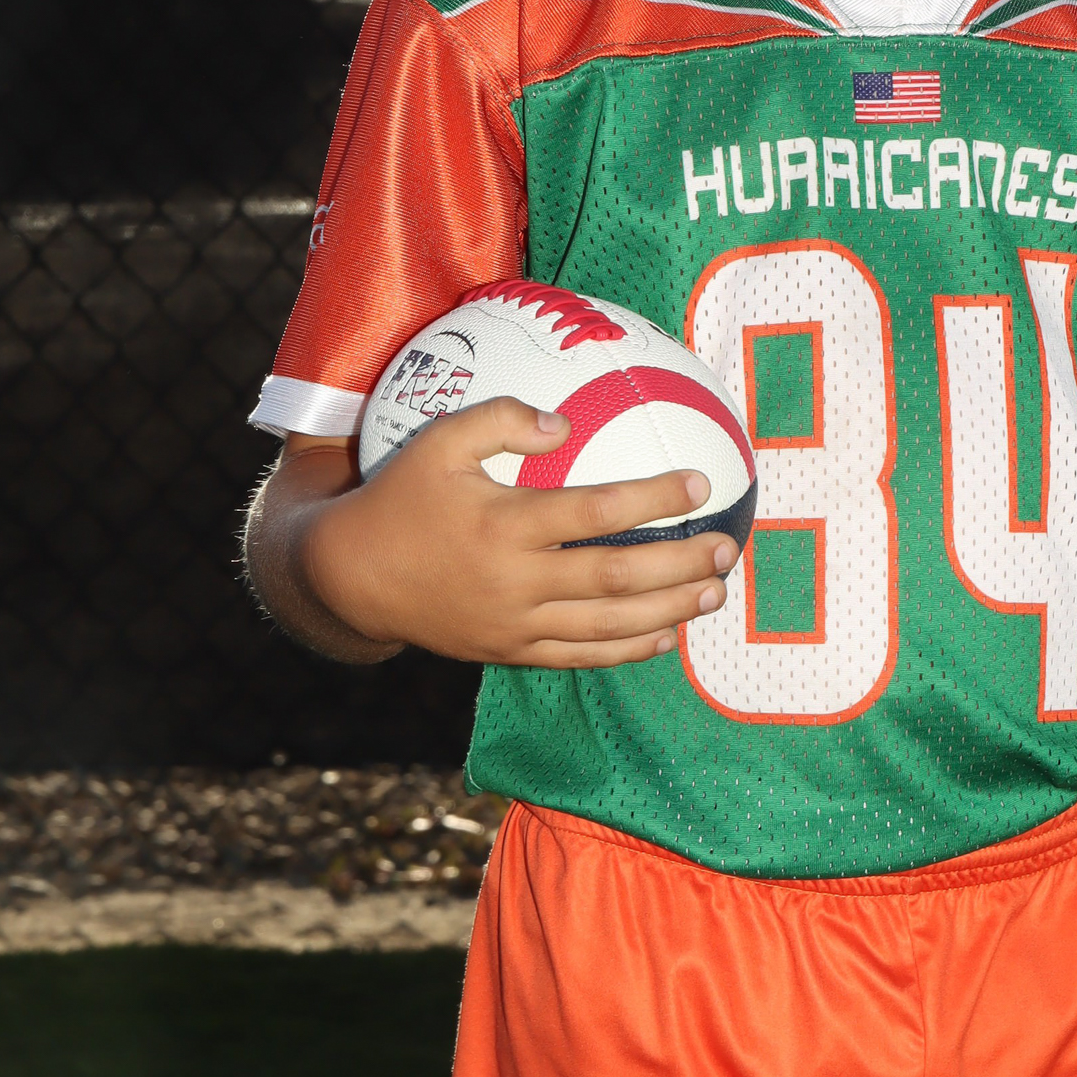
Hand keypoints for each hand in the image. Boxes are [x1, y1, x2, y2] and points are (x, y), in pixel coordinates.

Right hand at [295, 399, 738, 666]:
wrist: (351, 577)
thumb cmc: (400, 497)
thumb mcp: (438, 440)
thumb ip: (501, 419)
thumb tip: (565, 421)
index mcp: (506, 524)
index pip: (597, 512)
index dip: (654, 498)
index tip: (699, 484)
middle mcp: (516, 580)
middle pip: (616, 577)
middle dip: (679, 565)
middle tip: (725, 548)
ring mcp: (514, 623)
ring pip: (606, 625)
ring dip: (667, 611)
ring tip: (713, 594)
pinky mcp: (508, 651)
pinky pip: (578, 657)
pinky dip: (625, 650)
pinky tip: (665, 637)